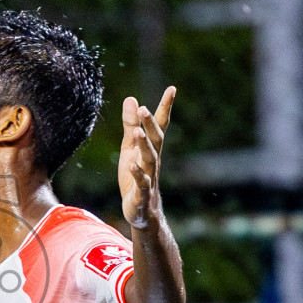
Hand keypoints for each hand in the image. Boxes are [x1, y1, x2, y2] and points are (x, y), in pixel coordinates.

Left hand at [118, 88, 174, 228]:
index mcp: (151, 149)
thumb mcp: (129, 149)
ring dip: (144, 146)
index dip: (165, 107)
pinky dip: (137, 174)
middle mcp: (153, 161)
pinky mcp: (141, 194)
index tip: (173, 89)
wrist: (142, 213)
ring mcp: (149, 178)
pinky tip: (131, 165)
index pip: (160, 125)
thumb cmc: (135, 178)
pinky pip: (141, 183)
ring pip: (149, 160)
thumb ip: (130, 125)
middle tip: (146, 108)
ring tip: (138, 132)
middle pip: (156, 140)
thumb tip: (132, 99)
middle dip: (151, 124)